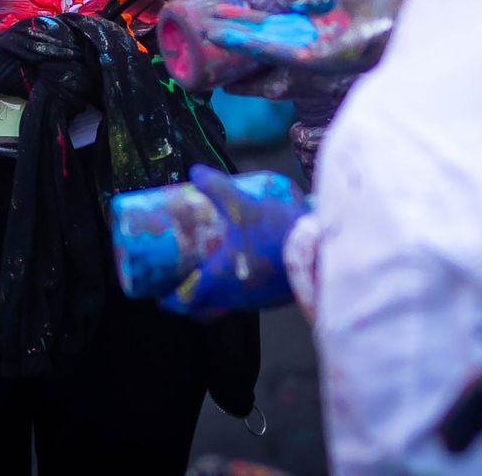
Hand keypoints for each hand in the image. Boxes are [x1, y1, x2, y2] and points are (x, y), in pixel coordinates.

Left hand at [157, 167, 309, 318]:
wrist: (320, 249)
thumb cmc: (274, 231)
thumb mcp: (241, 204)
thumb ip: (216, 187)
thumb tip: (195, 171)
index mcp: (218, 280)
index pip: (185, 302)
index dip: (170, 301)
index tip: (161, 295)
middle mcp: (235, 297)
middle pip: (205, 309)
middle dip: (193, 299)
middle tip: (185, 282)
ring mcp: (257, 301)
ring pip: (230, 304)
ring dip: (219, 293)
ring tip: (215, 271)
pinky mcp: (277, 298)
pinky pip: (252, 299)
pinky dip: (243, 289)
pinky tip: (247, 270)